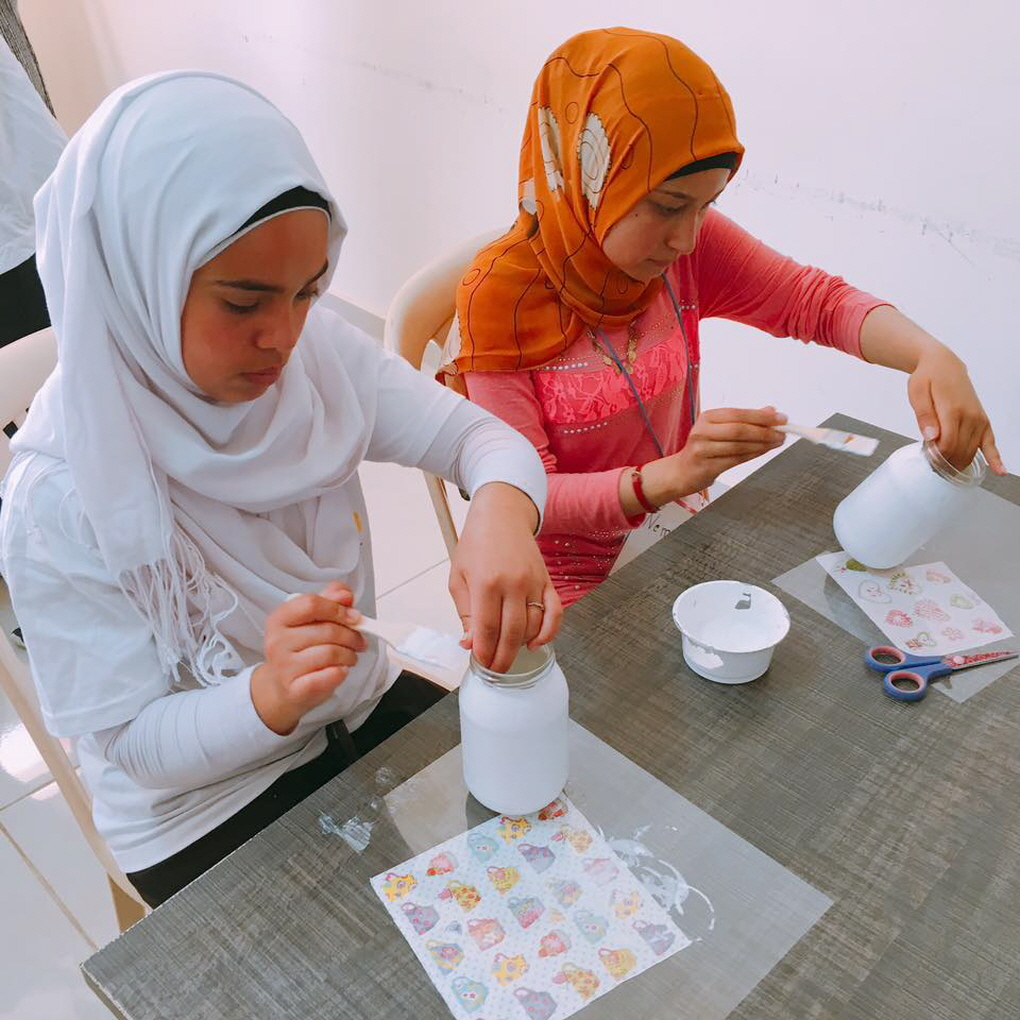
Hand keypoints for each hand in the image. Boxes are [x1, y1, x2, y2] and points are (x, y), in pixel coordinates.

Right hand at [251, 582, 367, 733]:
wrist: (282, 687)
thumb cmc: (300, 651)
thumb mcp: (311, 621)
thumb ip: (329, 601)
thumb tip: (344, 594)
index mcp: (280, 619)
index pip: (311, 604)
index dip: (338, 609)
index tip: (354, 616)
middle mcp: (277, 641)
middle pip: (327, 630)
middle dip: (351, 635)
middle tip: (359, 640)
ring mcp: (284, 667)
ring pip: (331, 652)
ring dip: (350, 654)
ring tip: (350, 656)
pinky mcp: (295, 689)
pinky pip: (330, 675)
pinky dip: (342, 672)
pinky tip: (340, 670)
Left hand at [449, 482, 561, 673]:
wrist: (501, 515)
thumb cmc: (476, 545)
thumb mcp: (458, 577)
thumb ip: (465, 613)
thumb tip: (470, 643)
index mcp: (486, 582)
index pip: (487, 628)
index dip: (484, 651)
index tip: (481, 663)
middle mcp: (512, 583)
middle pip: (512, 632)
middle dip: (502, 657)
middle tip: (495, 668)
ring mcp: (533, 581)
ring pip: (533, 626)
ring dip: (521, 646)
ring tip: (508, 655)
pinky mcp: (547, 580)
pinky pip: (555, 612)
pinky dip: (549, 632)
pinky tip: (536, 644)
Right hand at [635, 407, 786, 509]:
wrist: (681, 472)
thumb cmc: (703, 449)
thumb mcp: (721, 429)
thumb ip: (745, 420)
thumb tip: (771, 411)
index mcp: (707, 417)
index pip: (738, 414)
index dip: (761, 416)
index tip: (781, 418)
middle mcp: (702, 431)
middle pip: (739, 429)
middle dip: (765, 431)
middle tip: (782, 433)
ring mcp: (702, 449)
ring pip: (739, 446)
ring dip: (762, 445)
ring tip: (777, 442)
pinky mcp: (706, 466)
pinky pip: (736, 460)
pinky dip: (753, 455)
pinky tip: (763, 452)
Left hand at [857, 305, 1004, 475]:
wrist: (944, 364)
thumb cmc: (928, 378)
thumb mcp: (917, 393)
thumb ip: (924, 416)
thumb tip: (931, 437)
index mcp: (953, 409)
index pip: (947, 444)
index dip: (936, 456)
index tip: (926, 457)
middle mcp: (970, 415)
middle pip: (960, 450)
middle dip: (945, 461)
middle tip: (932, 463)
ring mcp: (979, 419)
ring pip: (972, 451)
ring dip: (959, 462)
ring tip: (944, 465)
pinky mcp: (983, 421)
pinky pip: (991, 442)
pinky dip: (995, 457)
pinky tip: (1000, 471)